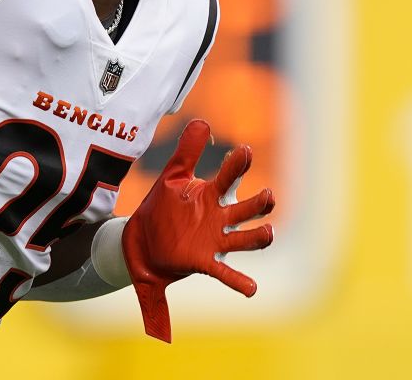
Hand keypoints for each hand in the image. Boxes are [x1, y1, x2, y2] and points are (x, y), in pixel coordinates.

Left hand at [122, 119, 274, 341]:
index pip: (227, 178)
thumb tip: (202, 121)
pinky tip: (251, 289)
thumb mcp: (173, 176)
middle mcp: (218, 218)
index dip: (236, 165)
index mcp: (210, 195)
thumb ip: (187, 150)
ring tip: (268, 233)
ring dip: (256, 238)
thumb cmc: (163, 206)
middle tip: (269, 196)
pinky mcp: (204, 262)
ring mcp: (214, 240)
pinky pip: (224, 273)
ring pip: (242, 239)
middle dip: (257, 204)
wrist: (143, 240)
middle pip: (244, 210)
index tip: (244, 150)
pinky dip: (238, 281)